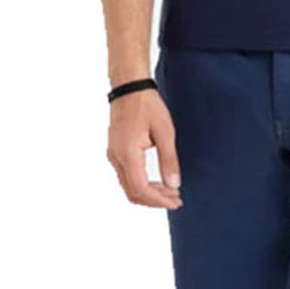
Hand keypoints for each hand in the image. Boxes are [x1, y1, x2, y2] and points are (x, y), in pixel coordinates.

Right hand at [107, 89, 182, 208]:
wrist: (130, 87)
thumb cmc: (147, 105)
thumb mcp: (164, 132)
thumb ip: (169, 160)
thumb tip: (173, 184)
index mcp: (127, 154)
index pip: (141, 189)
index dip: (159, 200)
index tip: (176, 201)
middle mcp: (116, 158)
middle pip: (133, 192)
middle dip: (155, 200)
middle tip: (176, 198)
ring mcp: (113, 155)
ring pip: (128, 186)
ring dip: (149, 192)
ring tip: (170, 190)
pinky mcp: (115, 150)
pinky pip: (126, 175)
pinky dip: (141, 183)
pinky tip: (157, 180)